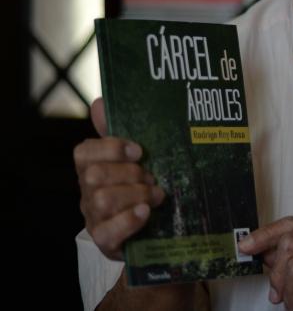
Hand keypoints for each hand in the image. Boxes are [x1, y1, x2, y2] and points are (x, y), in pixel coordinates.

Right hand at [74, 97, 164, 259]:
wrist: (155, 230)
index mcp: (93, 169)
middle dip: (129, 174)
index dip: (110, 148)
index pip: (83, 153)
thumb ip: (119, 132)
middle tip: (152, 177)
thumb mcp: (137, 160)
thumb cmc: (143, 187)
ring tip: (156, 195)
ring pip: (102, 200)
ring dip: (136, 194)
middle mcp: (88, 194)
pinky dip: (129, 219)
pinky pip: (108, 231)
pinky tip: (146, 212)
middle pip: (94, 176)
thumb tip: (99, 102)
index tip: (139, 151)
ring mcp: (94, 219)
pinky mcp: (105, 242)